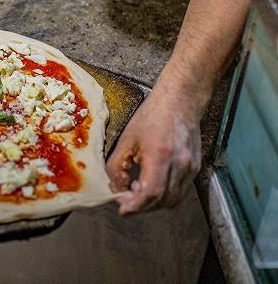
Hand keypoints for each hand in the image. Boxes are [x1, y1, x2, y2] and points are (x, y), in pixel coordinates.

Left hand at [106, 87, 201, 214]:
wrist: (180, 101)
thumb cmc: (152, 117)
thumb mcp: (126, 140)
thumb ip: (116, 167)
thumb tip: (116, 190)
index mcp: (160, 155)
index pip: (150, 193)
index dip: (135, 206)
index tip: (122, 209)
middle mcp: (180, 164)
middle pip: (161, 201)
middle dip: (141, 206)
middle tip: (126, 199)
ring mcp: (191, 167)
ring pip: (172, 200)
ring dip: (153, 203)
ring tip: (137, 190)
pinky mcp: (196, 168)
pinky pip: (180, 192)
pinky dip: (164, 196)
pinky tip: (151, 184)